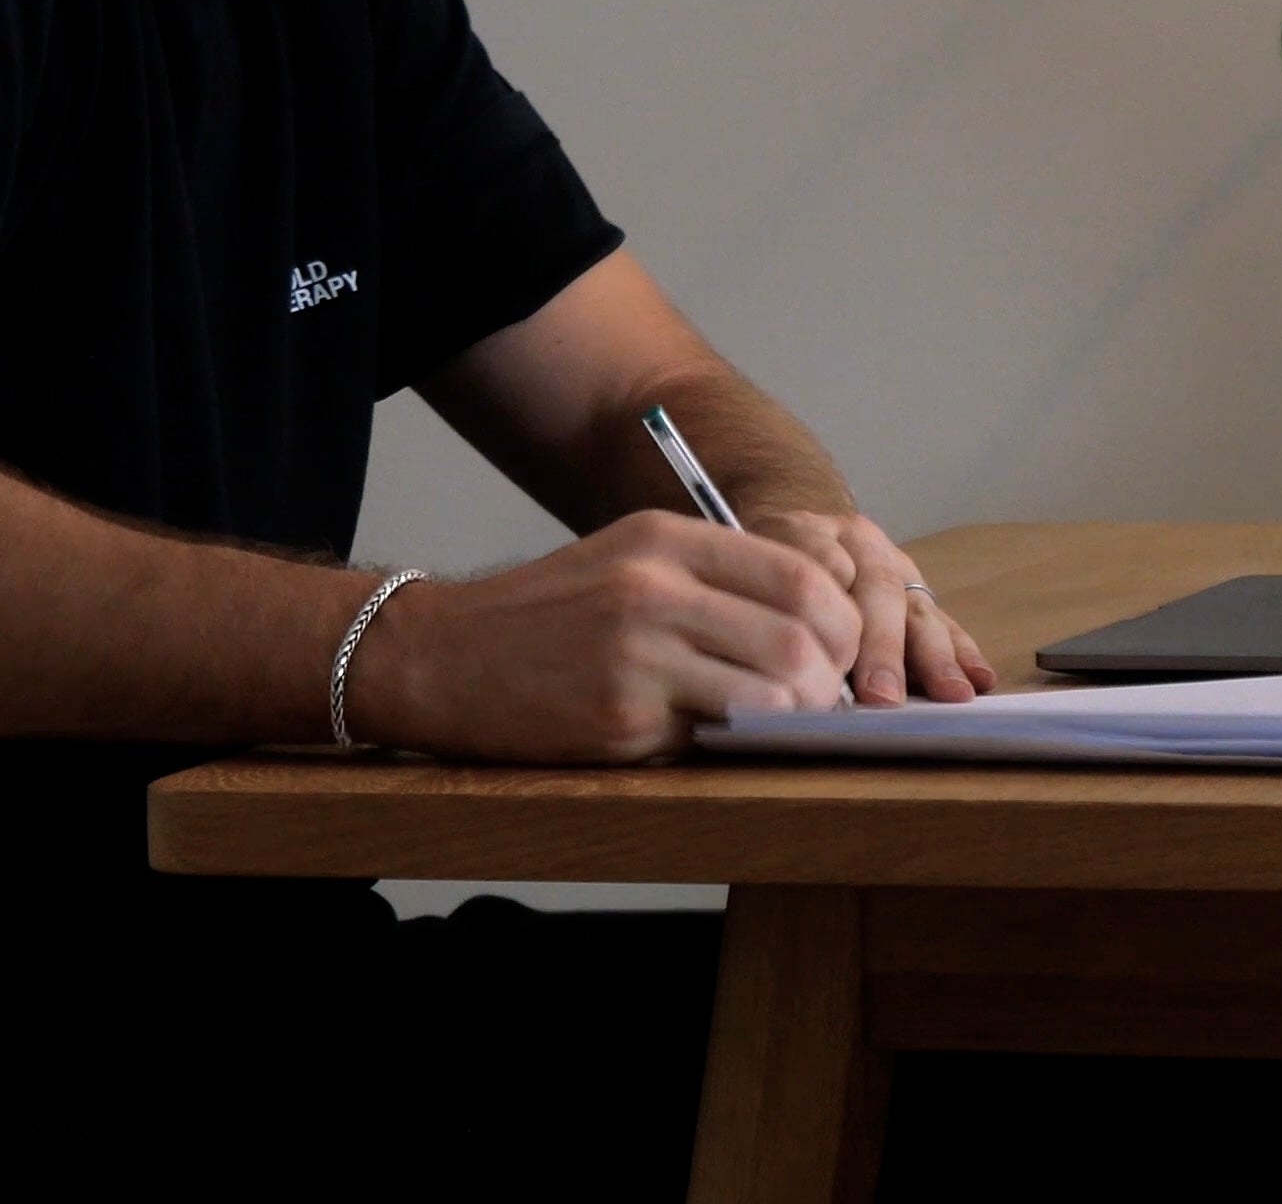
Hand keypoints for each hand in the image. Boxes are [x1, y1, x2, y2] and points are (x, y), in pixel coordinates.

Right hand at [351, 511, 861, 762]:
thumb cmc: (546, 616)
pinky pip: (712, 735)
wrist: (440, 655)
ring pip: (770, 692)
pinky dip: (728, 742)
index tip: (839, 654)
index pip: (800, 576)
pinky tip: (710, 737)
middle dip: (829, 681)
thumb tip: (811, 627)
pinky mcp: (618, 715)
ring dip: (791, 720)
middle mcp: (655, 587)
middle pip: (799, 636)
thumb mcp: (627, 561)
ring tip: (776, 727)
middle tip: (822, 704)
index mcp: (666, 539)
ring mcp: (637, 653)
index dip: (840, 623)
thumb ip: (711, 580)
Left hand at [743, 507, 995, 707]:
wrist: (796, 524)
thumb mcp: (740, 563)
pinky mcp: (918, 590)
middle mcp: (857, 543)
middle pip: (875, 590)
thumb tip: (770, 661)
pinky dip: (962, 651)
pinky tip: (979, 677)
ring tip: (951, 692)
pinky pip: (943, 621)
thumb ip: (754, 597)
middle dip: (882, 647)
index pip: (818, 567)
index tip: (826, 659)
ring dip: (935, 655)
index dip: (826, 610)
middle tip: (883, 696)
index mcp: (803, 531)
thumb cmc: (758, 561)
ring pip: (916, 606)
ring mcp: (894, 564)